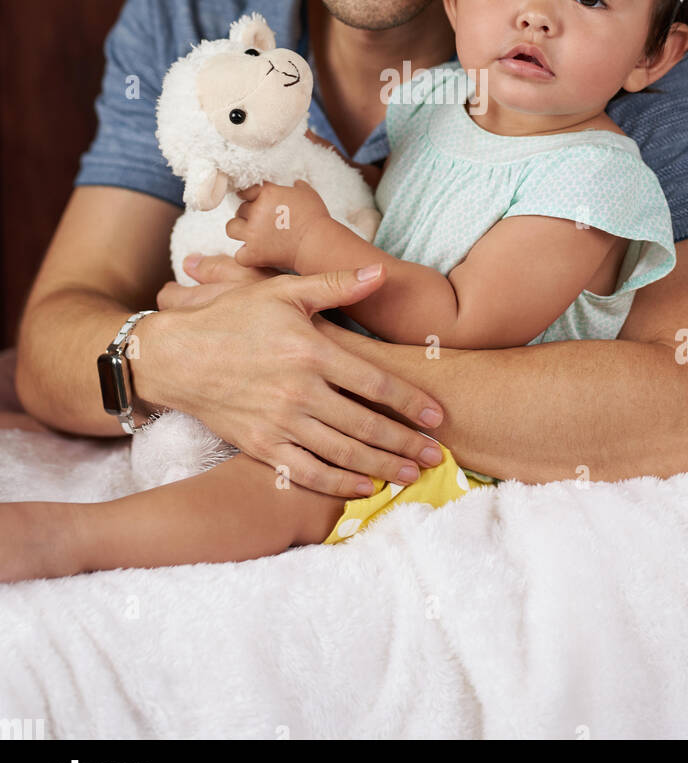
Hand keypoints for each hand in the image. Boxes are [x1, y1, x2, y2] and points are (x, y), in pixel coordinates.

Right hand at [139, 263, 445, 498]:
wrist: (174, 355)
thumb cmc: (231, 317)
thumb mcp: (281, 291)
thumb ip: (335, 284)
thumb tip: (380, 273)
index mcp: (311, 351)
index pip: (375, 383)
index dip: (411, 403)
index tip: (438, 417)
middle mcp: (299, 390)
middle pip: (366, 424)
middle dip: (406, 443)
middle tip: (438, 457)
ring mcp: (279, 422)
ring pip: (343, 452)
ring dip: (382, 466)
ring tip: (412, 475)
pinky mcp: (260, 445)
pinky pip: (307, 471)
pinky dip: (339, 483)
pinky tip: (364, 488)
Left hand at [226, 180, 329, 270]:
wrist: (317, 243)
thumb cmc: (315, 218)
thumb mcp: (309, 194)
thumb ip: (298, 186)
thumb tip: (295, 183)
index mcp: (267, 193)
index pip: (247, 190)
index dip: (250, 196)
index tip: (253, 200)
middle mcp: (256, 211)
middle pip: (240, 209)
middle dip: (248, 214)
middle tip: (259, 220)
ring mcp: (252, 233)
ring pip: (231, 228)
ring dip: (239, 230)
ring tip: (250, 234)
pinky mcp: (254, 253)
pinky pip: (239, 255)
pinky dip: (246, 255)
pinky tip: (255, 254)